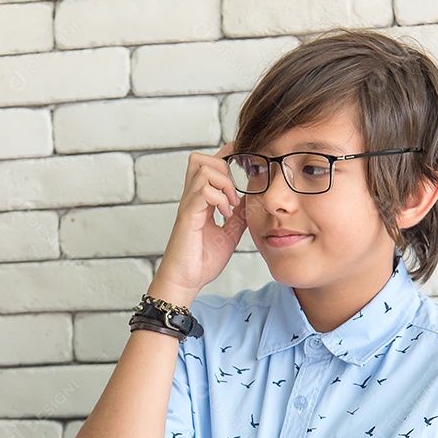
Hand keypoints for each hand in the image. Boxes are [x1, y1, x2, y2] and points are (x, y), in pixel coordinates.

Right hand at [149, 142, 247, 306]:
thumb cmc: (201, 261)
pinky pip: (203, 191)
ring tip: (231, 204)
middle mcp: (192, 199)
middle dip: (222, 166)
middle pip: (198, 159)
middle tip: (234, 191)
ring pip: (202, 170)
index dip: (224, 156)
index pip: (207, 166)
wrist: (186, 281)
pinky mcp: (188, 216)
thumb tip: (252, 200)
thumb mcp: (228, 234)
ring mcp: (189, 206)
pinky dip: (219, 198)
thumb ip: (238, 216)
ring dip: (223, 183)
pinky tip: (225, 214)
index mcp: (200, 201)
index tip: (242, 161)